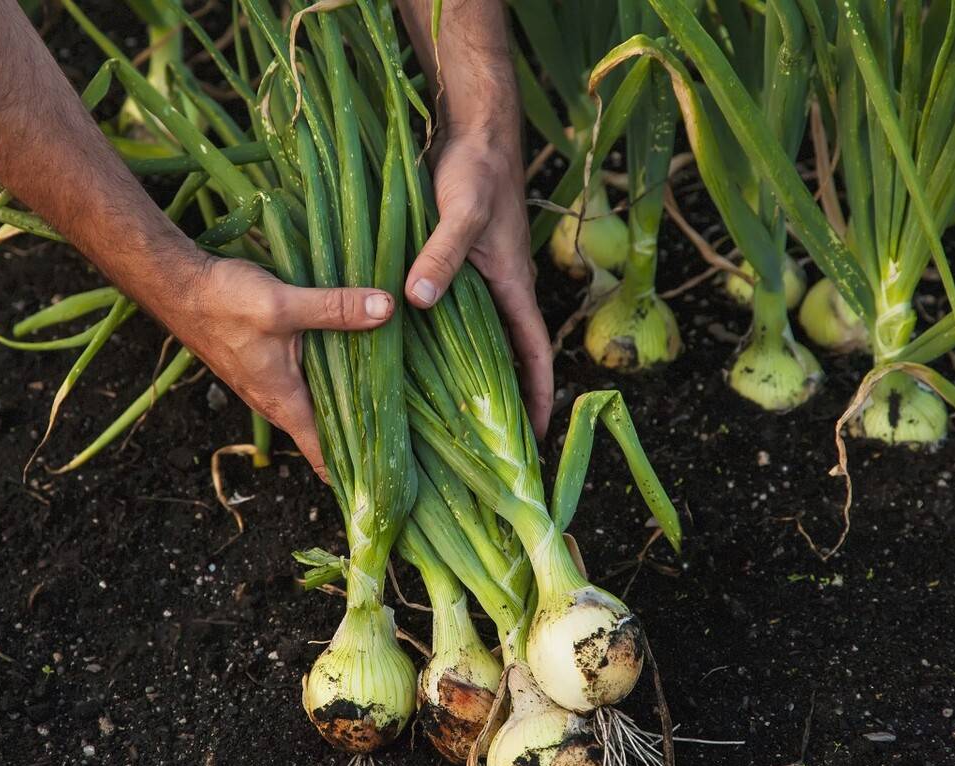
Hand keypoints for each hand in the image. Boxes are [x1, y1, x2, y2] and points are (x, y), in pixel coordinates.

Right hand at [166, 253, 393, 480]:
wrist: (177, 286)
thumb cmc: (222, 302)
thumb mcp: (283, 303)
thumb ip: (335, 308)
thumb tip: (386, 308)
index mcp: (282, 401)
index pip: (322, 455)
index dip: (354, 471)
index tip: (388, 479)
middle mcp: (276, 401)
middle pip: (326, 433)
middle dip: (362, 437)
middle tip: (409, 438)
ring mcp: (270, 383)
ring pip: (318, 404)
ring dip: (348, 405)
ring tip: (395, 401)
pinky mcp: (268, 364)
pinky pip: (308, 382)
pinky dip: (333, 380)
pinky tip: (358, 360)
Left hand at [404, 130, 553, 437]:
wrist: (474, 128)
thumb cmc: (477, 169)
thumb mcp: (460, 213)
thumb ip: (441, 254)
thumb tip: (418, 300)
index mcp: (515, 287)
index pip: (536, 356)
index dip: (538, 399)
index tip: (533, 442)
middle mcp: (503, 291)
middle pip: (511, 359)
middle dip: (504, 402)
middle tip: (485, 449)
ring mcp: (481, 280)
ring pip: (482, 340)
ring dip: (474, 376)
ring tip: (449, 419)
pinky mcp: (457, 266)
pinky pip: (456, 317)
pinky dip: (445, 342)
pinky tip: (416, 360)